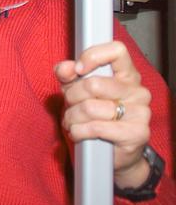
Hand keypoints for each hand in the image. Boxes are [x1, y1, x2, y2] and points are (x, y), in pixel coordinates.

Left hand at [55, 40, 152, 186]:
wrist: (110, 154)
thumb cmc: (94, 117)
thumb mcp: (76, 91)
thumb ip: (67, 75)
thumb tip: (64, 68)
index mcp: (126, 75)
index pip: (117, 50)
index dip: (93, 56)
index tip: (78, 69)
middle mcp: (138, 91)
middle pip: (93, 84)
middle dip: (72, 97)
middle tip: (71, 106)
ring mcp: (140, 112)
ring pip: (90, 107)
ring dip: (72, 117)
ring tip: (73, 122)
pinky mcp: (137, 133)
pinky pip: (95, 127)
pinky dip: (78, 132)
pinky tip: (79, 134)